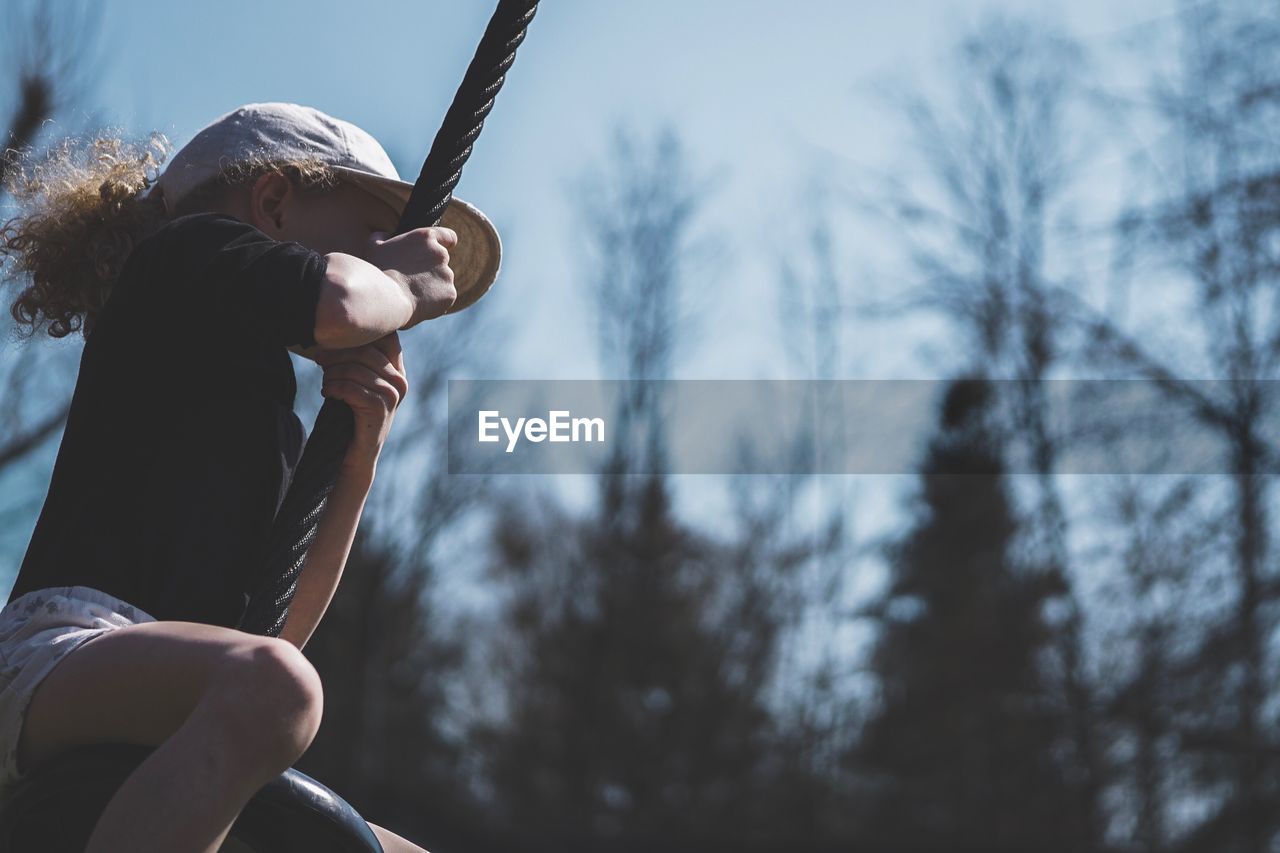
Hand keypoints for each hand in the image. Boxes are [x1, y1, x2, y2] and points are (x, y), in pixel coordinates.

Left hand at [315, 332, 408, 472]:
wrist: (352, 454)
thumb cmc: (349, 414)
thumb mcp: (356, 381)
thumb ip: (355, 358)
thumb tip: (332, 329)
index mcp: (397, 371)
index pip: (385, 337)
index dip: (357, 334)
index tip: (333, 340)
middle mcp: (400, 381)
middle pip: (366, 350)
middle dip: (337, 353)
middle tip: (319, 360)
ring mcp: (392, 396)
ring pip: (355, 369)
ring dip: (332, 373)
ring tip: (325, 382)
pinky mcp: (379, 409)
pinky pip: (350, 387)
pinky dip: (332, 388)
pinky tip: (327, 393)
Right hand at [365, 226, 457, 327]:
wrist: (384, 297)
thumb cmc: (376, 271)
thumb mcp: (373, 246)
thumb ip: (381, 237)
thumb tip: (386, 236)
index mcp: (426, 237)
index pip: (448, 236)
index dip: (446, 243)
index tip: (442, 249)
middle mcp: (441, 254)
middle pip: (442, 262)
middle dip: (431, 270)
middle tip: (412, 281)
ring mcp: (447, 274)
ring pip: (442, 281)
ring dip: (432, 287)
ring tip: (411, 295)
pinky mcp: (450, 294)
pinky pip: (444, 299)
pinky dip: (435, 303)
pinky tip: (418, 306)